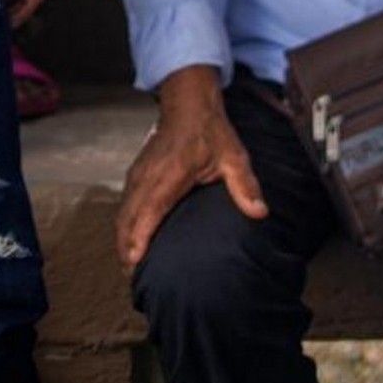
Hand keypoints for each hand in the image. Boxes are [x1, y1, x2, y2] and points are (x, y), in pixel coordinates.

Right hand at [115, 76, 266, 268]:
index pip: (149, 211)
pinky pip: (124, 205)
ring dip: (122, 240)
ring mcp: (138, 175)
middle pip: (128, 219)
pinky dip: (123, 225)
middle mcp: (148, 177)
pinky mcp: (135, 175)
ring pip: (123, 213)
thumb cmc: (211, 132)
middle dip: (127, 249)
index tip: (134, 262)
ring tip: (129, 267)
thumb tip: (259, 212)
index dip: (139, 237)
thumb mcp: (234, 157)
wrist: (189, 105)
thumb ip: (245, 186)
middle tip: (132, 277)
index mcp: (170, 175)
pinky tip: (129, 241)